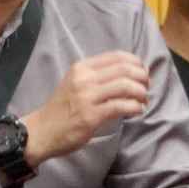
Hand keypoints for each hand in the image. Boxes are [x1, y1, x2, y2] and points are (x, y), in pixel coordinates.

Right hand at [21, 51, 149, 162]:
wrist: (42, 131)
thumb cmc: (62, 109)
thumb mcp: (75, 83)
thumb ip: (97, 76)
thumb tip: (129, 74)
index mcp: (82, 67)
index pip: (117, 56)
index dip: (136, 63)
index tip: (142, 73)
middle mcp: (84, 78)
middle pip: (125, 69)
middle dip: (142, 78)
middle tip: (146, 88)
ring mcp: (87, 97)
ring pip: (126, 86)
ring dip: (141, 93)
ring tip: (143, 101)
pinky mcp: (91, 116)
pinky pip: (121, 106)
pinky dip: (135, 107)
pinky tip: (137, 111)